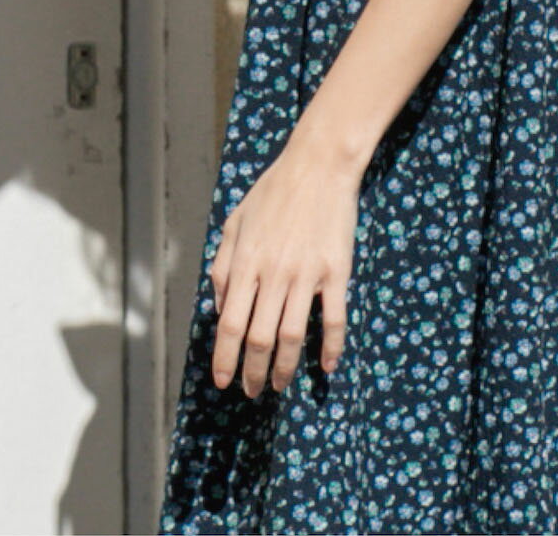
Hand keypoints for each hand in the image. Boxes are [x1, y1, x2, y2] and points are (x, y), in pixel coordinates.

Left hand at [208, 134, 358, 396]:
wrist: (318, 166)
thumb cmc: (273, 192)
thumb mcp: (235, 222)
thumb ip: (223, 264)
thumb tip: (220, 306)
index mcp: (246, 261)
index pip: (230, 322)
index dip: (224, 356)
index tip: (222, 380)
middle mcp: (274, 273)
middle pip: (260, 337)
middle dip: (253, 372)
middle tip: (251, 391)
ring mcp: (307, 274)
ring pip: (293, 335)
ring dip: (285, 368)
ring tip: (279, 386)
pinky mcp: (336, 272)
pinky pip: (334, 319)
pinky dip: (330, 347)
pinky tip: (326, 367)